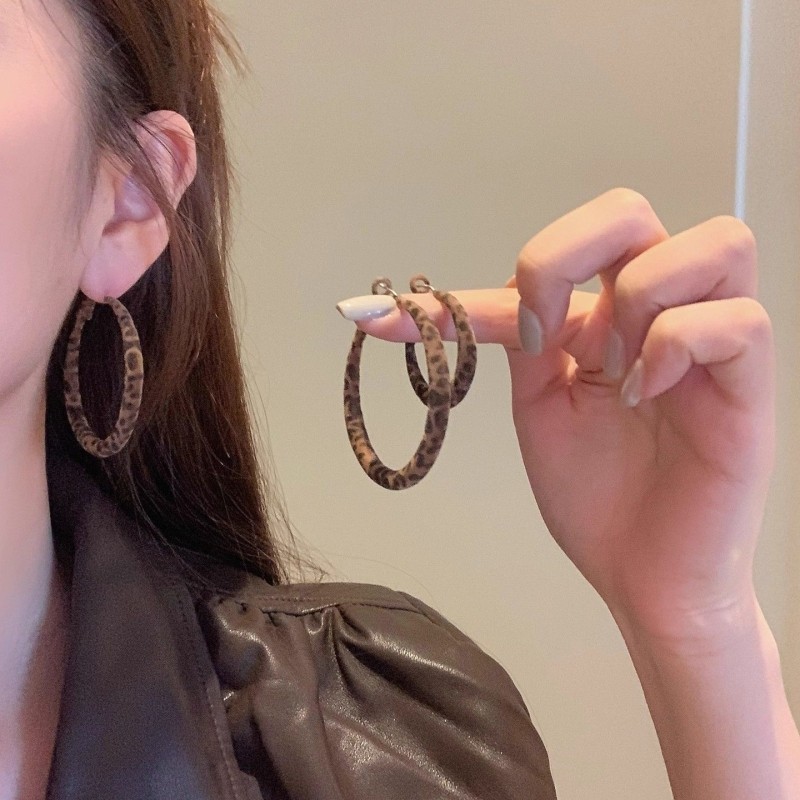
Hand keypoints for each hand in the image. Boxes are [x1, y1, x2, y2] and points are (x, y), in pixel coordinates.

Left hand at [345, 188, 775, 645]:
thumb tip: (457, 302)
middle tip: (542, 332)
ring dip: (638, 294)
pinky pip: (736, 320)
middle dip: (567, 250)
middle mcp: (661, 314)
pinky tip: (642, 394)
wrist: (646, 577)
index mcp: (607, 319)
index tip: (380, 322)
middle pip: (631, 210)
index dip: (457, 295)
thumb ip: (523, 345)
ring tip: (612, 367)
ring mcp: (712, 345)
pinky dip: (675, 344)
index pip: (542, 266)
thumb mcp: (541, 409)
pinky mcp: (750, 386)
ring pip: (714, 242)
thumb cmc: (600, 498)